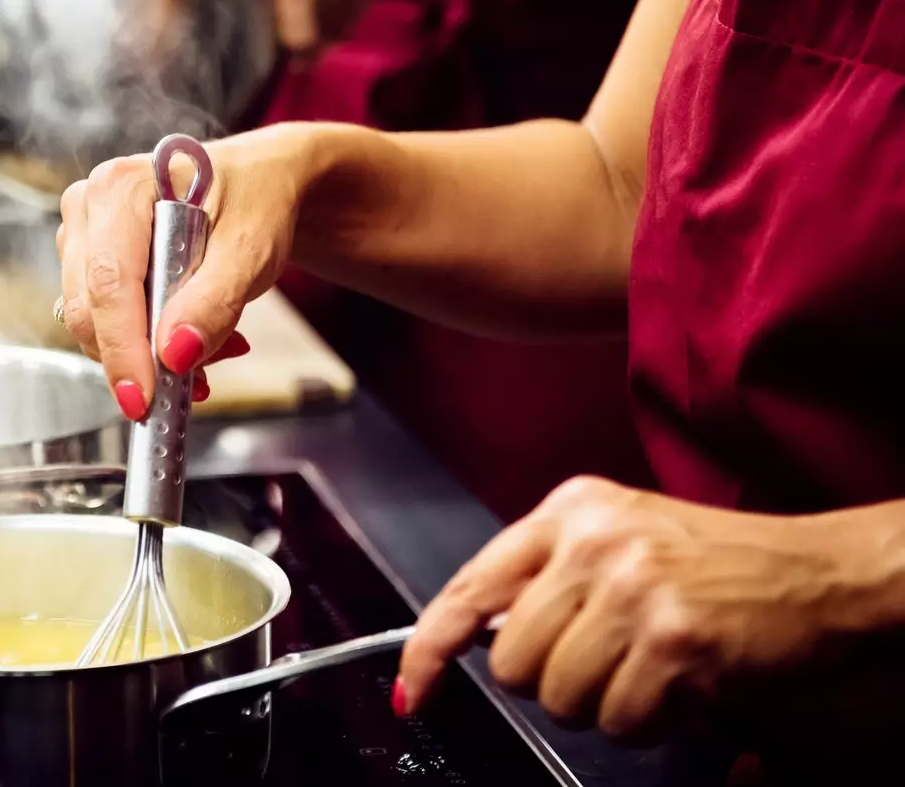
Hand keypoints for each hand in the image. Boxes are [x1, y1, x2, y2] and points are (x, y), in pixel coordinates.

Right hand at [56, 126, 312, 419]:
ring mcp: (84, 235)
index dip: (123, 348)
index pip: (109, 282)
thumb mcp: (250, 250)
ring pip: (92, 321)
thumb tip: (175, 355)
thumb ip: (212, 303)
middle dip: (140, 356)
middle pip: (91, 307)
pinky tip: (187, 337)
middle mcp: (89, 207)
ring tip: (212, 346)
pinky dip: (144, 343)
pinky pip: (102, 321)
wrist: (261, 184)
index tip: (142, 399)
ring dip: (147, 351)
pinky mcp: (90, 261)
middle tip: (198, 378)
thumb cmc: (255, 201)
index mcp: (122, 188)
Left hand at [397, 476, 895, 743]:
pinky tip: (680, 684)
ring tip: (650, 668)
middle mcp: (593, 540)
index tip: (412, 691)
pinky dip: (649, 722)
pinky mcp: (673, 639)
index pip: (469, 586)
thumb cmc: (720, 564)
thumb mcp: (620, 538)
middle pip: (511, 661)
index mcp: (570, 510)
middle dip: (553, 682)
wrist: (821, 571)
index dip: (428, 649)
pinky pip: (620, 720)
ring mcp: (632, 587)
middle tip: (608, 661)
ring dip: (605, 705)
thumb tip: (475, 637)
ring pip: (561, 697)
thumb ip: (546, 576)